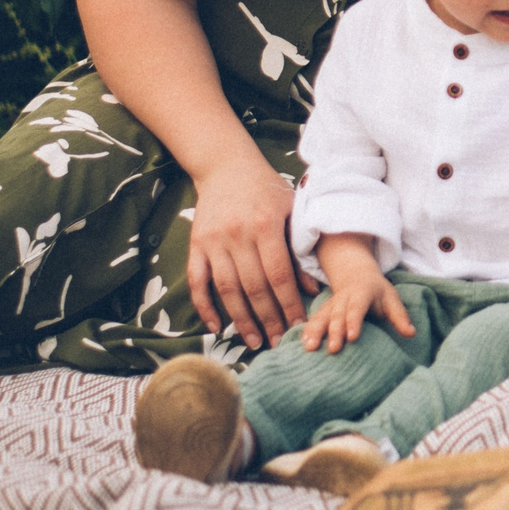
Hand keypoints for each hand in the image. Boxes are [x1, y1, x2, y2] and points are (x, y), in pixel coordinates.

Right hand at [185, 155, 313, 348]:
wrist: (226, 166)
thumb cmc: (267, 190)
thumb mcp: (291, 211)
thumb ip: (300, 248)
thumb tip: (313, 289)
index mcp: (266, 225)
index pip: (280, 275)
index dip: (289, 304)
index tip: (300, 326)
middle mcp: (238, 235)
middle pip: (254, 287)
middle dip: (269, 319)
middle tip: (279, 343)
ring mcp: (213, 241)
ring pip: (227, 289)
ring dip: (241, 320)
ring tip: (254, 341)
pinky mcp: (195, 245)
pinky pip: (197, 282)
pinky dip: (205, 306)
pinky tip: (216, 327)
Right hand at [302, 267, 413, 354]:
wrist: (357, 276)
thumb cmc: (377, 292)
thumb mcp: (391, 299)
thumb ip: (400, 317)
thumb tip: (411, 334)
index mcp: (361, 293)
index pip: (357, 308)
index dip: (354, 321)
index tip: (353, 337)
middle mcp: (343, 298)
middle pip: (337, 315)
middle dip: (334, 332)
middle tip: (333, 350)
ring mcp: (330, 304)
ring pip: (321, 317)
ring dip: (315, 332)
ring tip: (310, 348)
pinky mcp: (321, 311)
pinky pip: (312, 321)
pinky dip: (306, 332)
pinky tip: (303, 345)